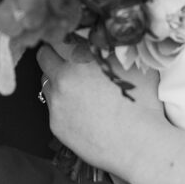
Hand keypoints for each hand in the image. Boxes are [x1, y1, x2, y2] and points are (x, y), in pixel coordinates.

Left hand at [36, 44, 165, 179]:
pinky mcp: (56, 125)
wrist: (139, 145)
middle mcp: (63, 77)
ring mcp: (57, 103)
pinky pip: (52, 108)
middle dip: (51, 55)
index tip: (67, 41)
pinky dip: (62, 106)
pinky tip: (80, 111)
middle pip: (44, 57)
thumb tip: (105, 41)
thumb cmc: (141, 103)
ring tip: (74, 88)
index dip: (63, 38)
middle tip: (62, 59)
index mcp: (81, 58)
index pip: (58, 38)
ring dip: (55, 81)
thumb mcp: (131, 65)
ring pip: (45, 83)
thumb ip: (111, 50)